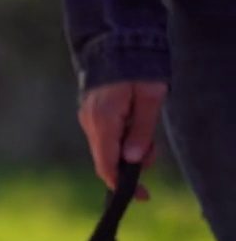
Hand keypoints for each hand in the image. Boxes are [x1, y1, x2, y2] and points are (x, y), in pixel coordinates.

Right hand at [77, 80, 165, 200]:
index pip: (107, 164)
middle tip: (153, 149)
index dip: (122, 184)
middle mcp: (90, 123)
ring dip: (128, 149)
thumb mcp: (149, 99)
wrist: (115, 45)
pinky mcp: (90, 115)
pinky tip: (133, 124)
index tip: (141, 195)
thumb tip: (132, 161)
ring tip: (146, 131)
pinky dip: (121, 139)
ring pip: (107, 148)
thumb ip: (141, 132)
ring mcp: (87, 119)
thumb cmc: (137, 70)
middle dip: (132, 163)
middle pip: (108, 159)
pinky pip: (105, 137)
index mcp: (103, 121)